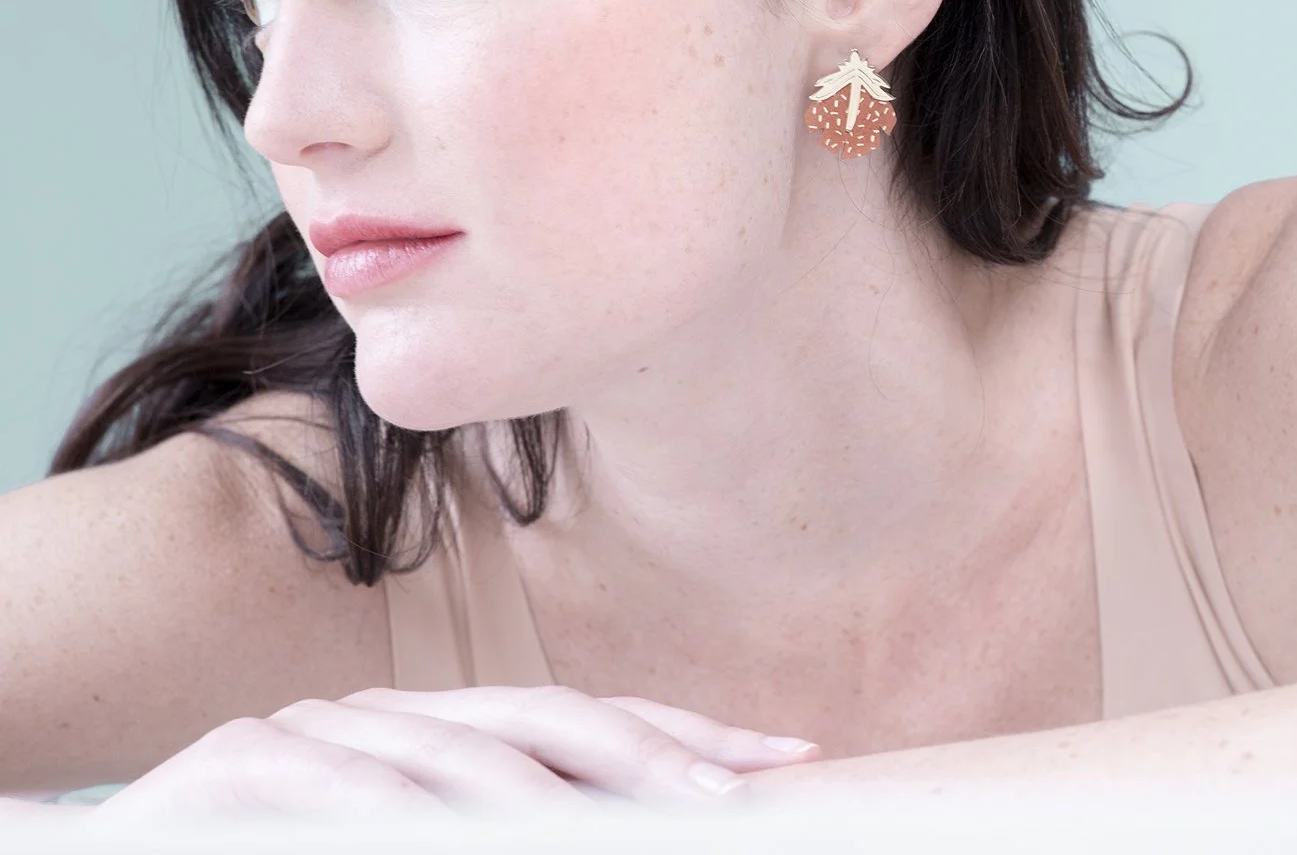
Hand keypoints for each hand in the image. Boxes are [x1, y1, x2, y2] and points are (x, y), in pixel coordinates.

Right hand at [85, 685, 822, 820]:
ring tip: (619, 832)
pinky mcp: (243, 761)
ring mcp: (326, 728)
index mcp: (457, 738)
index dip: (689, 737)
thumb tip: (639, 837)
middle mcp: (405, 718)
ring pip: (453, 755)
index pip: (593, 723)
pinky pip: (337, 783)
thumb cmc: (299, 852)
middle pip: (546, 719)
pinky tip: (455, 834)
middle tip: (727, 800)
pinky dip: (398, 812)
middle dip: (646, 755)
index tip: (790, 759)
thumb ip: (519, 833)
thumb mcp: (427, 848)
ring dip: (537, 799)